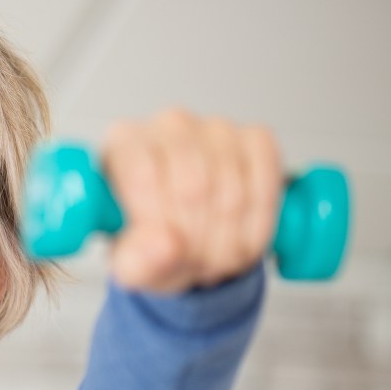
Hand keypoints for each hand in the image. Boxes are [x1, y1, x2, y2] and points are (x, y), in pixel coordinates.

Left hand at [102, 109, 283, 292]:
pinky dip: (258, 223)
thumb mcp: (132, 265)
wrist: (189, 240)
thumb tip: (164, 246)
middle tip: (192, 263)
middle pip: (192, 188)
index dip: (158, 224)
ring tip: (212, 256)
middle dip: (196, 243)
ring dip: (228, 241)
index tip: (163, 253)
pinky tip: (241, 237)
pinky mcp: (257, 140)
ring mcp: (216, 128)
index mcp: (124, 142)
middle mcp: (170, 124)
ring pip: (232, 192)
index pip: (142, 175)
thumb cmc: (149, 241)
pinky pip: (266, 183)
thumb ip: (138, 260)